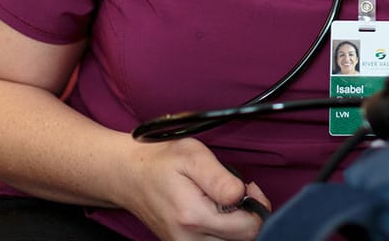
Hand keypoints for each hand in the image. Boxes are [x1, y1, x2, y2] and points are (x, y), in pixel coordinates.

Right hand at [121, 137, 271, 240]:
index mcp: (194, 217)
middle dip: (247, 215)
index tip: (248, 187)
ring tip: (222, 201)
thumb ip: (220, 178)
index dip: (257, 206)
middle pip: (242, 239)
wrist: (131, 176)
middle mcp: (188, 240)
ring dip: (235, 224)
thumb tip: (243, 195)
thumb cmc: (163, 162)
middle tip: (236, 191)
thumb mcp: (194, 155)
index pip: (249, 228)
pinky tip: (215, 212)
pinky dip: (223, 230)